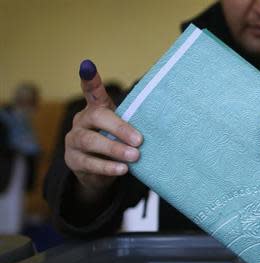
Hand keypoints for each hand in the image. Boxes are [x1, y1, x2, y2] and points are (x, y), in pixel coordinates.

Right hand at [64, 60, 142, 193]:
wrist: (99, 172)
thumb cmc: (116, 144)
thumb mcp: (124, 131)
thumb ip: (133, 124)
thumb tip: (160, 120)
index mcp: (96, 110)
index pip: (92, 92)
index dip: (90, 80)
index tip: (87, 65)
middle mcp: (82, 121)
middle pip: (96, 117)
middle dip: (119, 128)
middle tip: (139, 140)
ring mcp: (74, 140)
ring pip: (90, 141)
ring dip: (114, 149)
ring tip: (134, 156)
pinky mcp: (73, 160)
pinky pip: (90, 163)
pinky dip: (108, 167)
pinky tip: (122, 169)